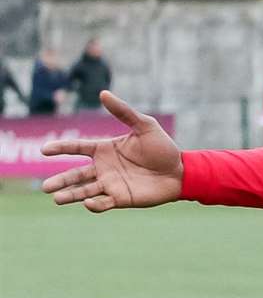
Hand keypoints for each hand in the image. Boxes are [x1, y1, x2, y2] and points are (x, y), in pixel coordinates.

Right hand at [41, 91, 182, 211]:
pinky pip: (103, 203)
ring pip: (84, 190)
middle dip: (60, 180)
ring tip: (56, 198)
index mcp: (105, 149)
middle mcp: (103, 168)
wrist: (181, 172)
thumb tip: (103, 93)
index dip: (61, 148)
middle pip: (75, 174)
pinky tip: (88, 202)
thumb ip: (124, 112)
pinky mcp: (121, 198)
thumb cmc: (163, 148)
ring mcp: (111, 184)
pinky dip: (94, 204)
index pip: (77, 148)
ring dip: (70, 195)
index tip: (45, 149)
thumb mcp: (145, 126)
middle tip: (46, 186)